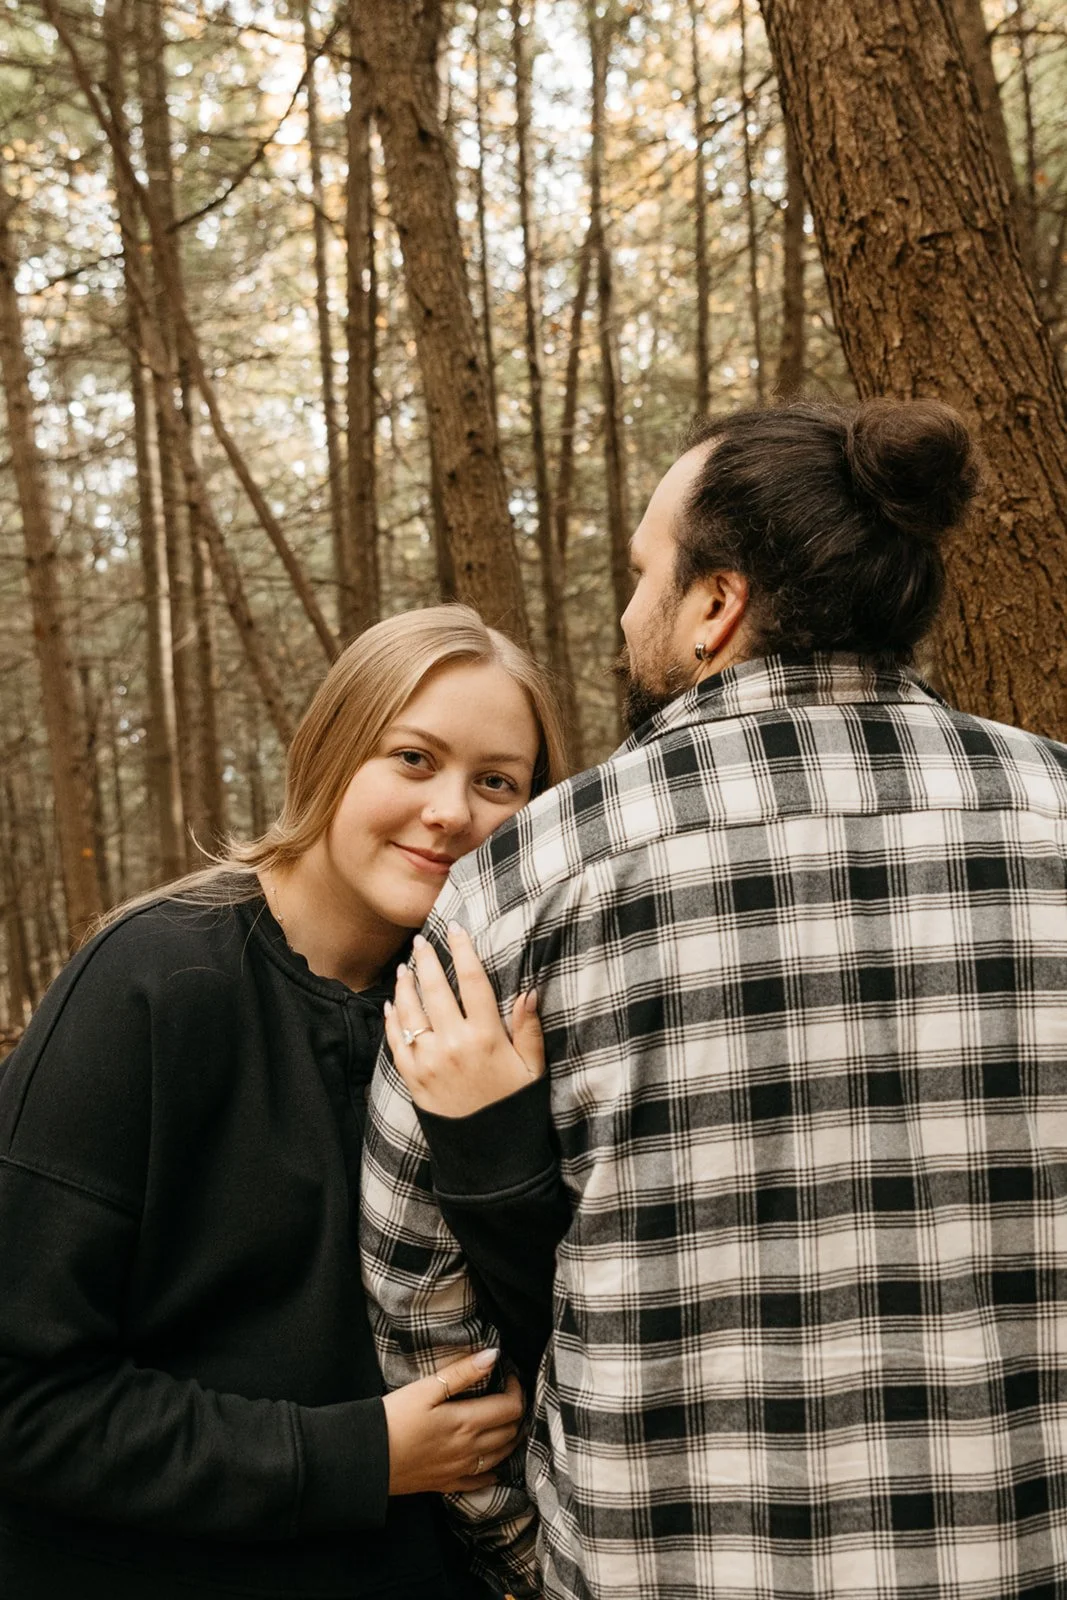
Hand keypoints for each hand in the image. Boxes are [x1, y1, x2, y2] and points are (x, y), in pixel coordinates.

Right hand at [382, 1347, 524, 1494]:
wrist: (367, 1459)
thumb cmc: (394, 1418)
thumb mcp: (426, 1388)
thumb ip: (462, 1372)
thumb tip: (493, 1355)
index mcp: (467, 1422)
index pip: (510, 1408)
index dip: (517, 1389)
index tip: (510, 1376)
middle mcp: (470, 1449)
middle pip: (510, 1432)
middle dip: (516, 1411)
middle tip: (509, 1394)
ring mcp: (460, 1469)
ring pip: (501, 1456)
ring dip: (510, 1438)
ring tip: (506, 1421)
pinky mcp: (447, 1483)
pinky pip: (481, 1482)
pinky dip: (493, 1470)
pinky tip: (492, 1463)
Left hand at [384, 923, 543, 1117]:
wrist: (489, 1156)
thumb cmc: (515, 1108)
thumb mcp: (532, 1069)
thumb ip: (528, 1029)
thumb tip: (529, 991)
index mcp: (487, 1037)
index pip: (472, 980)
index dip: (463, 950)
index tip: (455, 928)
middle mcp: (454, 1044)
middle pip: (435, 989)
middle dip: (426, 959)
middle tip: (420, 940)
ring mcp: (429, 1061)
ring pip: (410, 1011)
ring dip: (405, 985)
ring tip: (404, 968)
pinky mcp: (413, 1079)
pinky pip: (396, 1041)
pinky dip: (391, 1019)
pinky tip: (391, 1004)